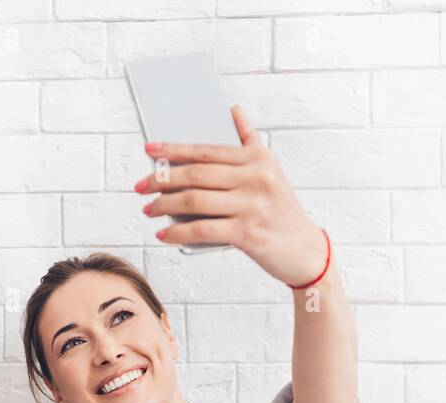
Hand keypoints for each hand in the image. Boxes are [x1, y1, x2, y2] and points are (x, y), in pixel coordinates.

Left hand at [136, 103, 327, 287]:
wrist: (305, 250)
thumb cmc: (281, 211)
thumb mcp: (271, 170)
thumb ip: (250, 140)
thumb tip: (232, 109)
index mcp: (258, 158)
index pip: (207, 151)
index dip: (175, 149)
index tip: (150, 150)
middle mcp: (256, 178)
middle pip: (197, 174)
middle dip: (162, 179)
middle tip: (140, 186)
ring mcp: (252, 206)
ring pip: (195, 201)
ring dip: (165, 205)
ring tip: (148, 209)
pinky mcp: (248, 234)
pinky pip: (203, 230)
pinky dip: (179, 233)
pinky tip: (164, 235)